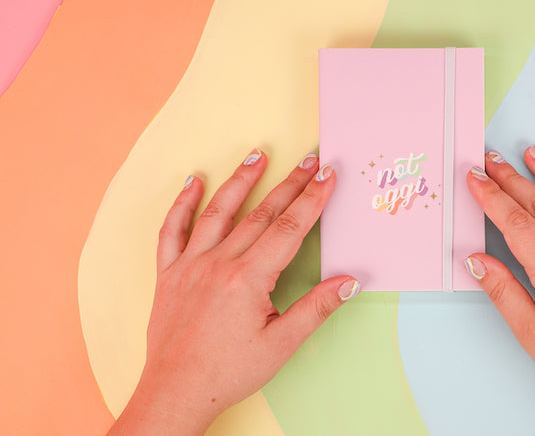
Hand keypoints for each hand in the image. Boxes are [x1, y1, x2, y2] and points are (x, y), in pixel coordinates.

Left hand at [108, 150, 359, 434]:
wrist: (175, 393)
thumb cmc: (227, 373)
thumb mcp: (282, 345)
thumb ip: (316, 308)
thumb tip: (350, 282)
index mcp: (248, 279)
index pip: (290, 228)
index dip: (313, 199)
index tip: (328, 175)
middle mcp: (218, 264)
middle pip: (261, 213)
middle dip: (290, 183)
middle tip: (309, 160)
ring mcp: (190, 265)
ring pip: (218, 212)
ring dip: (240, 181)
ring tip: (258, 155)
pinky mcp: (170, 274)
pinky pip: (172, 231)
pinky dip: (181, 205)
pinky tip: (192, 183)